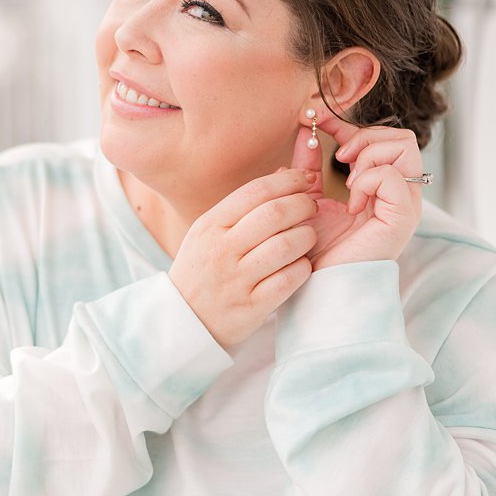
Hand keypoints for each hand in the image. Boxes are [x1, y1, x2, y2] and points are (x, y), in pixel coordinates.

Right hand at [169, 168, 318, 349]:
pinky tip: (300, 265)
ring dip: (307, 237)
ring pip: (288, 245)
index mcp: (210, 226)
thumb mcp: (207, 234)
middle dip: (304, 205)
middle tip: (312, 208)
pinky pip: (290, 278)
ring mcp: (236, 279)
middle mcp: (221, 250)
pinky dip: (303, 267)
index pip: (256, 191)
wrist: (183, 321)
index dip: (289, 181)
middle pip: (276, 214)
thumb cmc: (202, 270)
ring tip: (307, 238)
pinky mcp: (252, 306)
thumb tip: (283, 174)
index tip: (307, 180)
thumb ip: (242, 207)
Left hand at [292, 113, 423, 269]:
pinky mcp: (404, 216)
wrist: (319, 285)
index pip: (379, 139)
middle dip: (364, 138)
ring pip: (403, 148)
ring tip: (348, 184)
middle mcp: (400, 193)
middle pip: (400, 137)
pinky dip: (366, 181)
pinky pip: (392, 176)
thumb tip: (304, 134)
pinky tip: (352, 205)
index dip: (346, 124)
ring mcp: (406, 203)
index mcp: (381, 188)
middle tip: (339, 160)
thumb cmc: (316, 250)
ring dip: (367, 157)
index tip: (316, 118)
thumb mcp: (308, 199)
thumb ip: (308, 168)